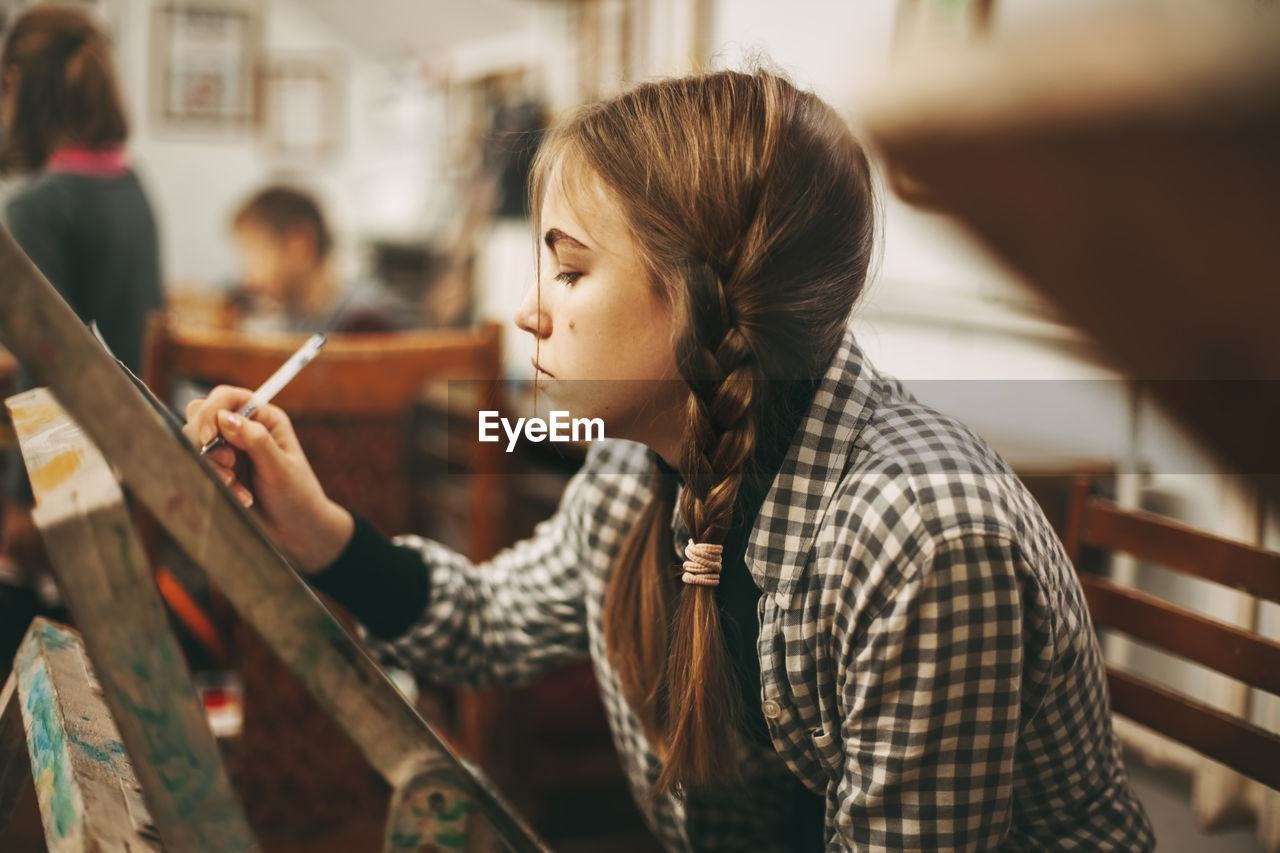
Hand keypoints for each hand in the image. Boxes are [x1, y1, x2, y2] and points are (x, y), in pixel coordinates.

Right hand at [183, 386, 353, 573]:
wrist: (297, 531)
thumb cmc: (297, 496)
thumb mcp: (280, 468)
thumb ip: (255, 440)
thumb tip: (224, 417)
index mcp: (263, 419)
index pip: (226, 398)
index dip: (210, 412)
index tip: (208, 437)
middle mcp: (243, 430)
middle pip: (200, 415)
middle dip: (204, 440)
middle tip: (229, 464)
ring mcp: (228, 451)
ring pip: (194, 444)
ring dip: (211, 467)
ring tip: (237, 487)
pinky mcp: (218, 472)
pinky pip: (198, 468)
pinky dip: (213, 483)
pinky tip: (239, 498)